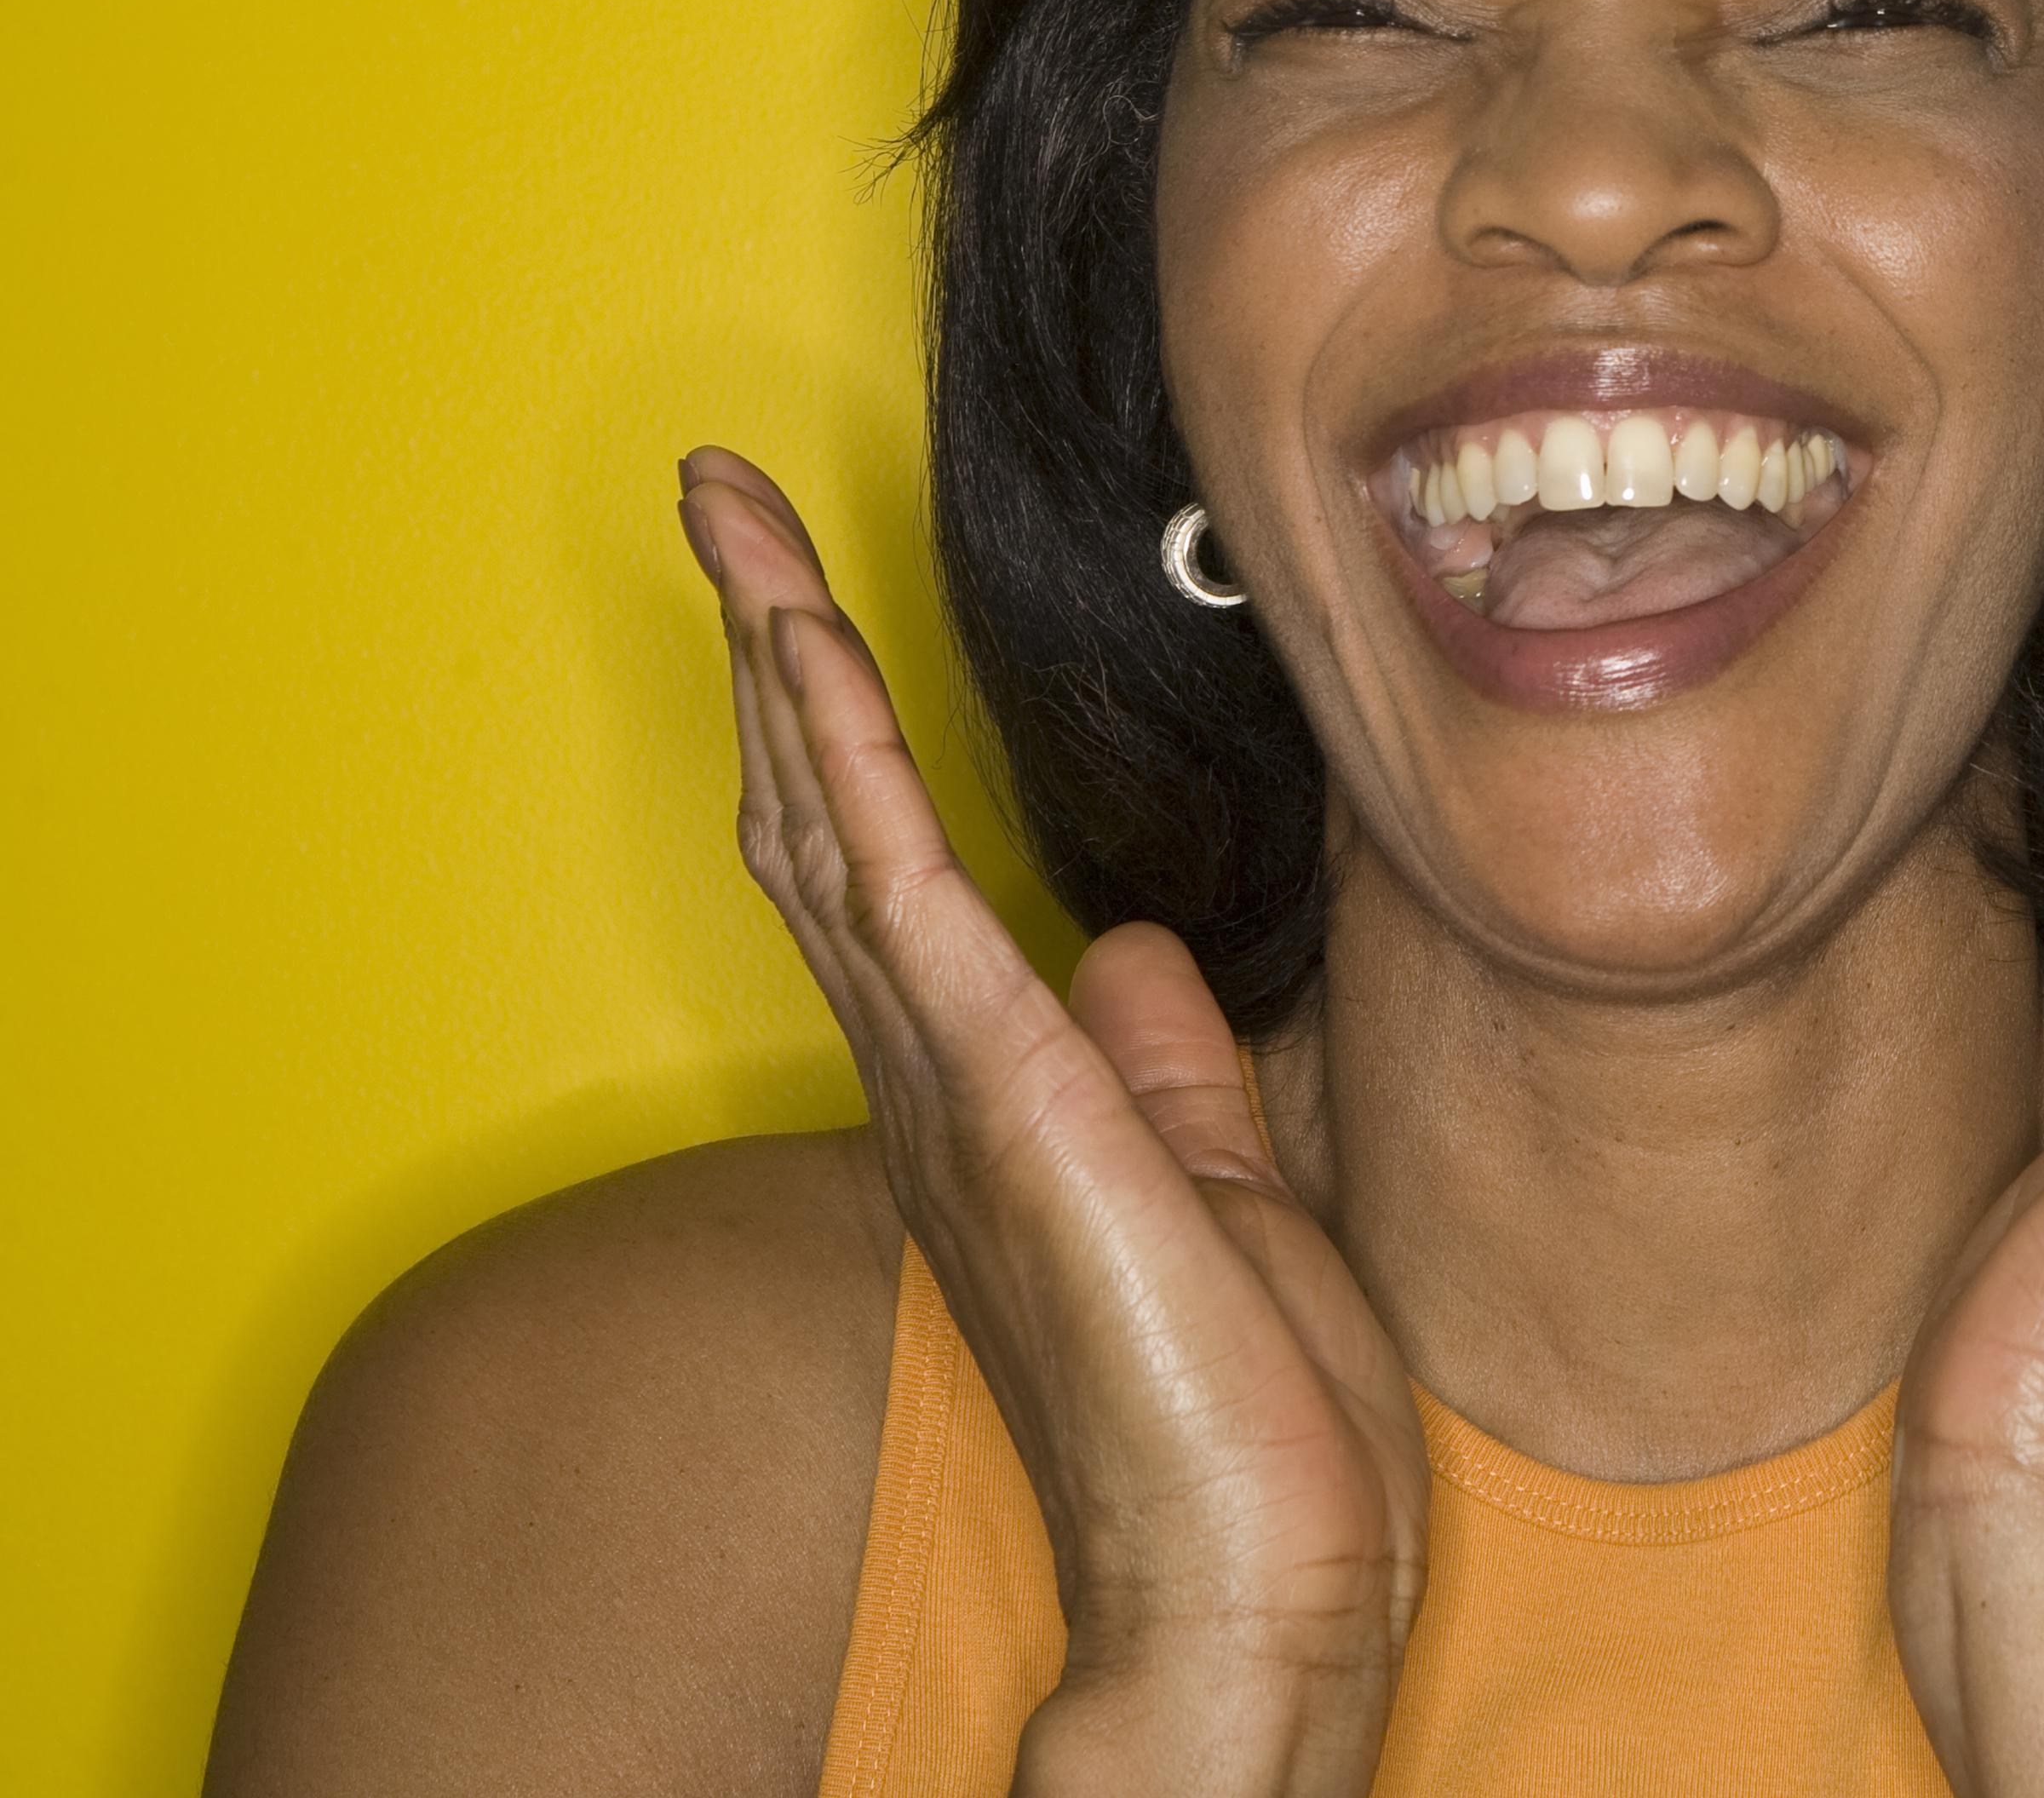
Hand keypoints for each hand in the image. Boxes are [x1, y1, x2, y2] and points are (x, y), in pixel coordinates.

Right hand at [677, 451, 1422, 1797]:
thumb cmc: (1245, 1438)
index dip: (844, 742)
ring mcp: (958, 1084)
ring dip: (781, 657)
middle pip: (824, 827)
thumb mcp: (1232, 1206)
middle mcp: (941, 1085)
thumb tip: (1137, 955)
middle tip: (729, 516)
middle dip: (773, 657)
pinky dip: (845, 753)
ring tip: (734, 522)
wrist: (1246, 1596)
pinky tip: (801, 647)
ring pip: (837, 824)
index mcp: (998, 1105)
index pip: (896, 882)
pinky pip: (901, 885)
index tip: (812, 620)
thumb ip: (1172, 1077)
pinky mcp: (1004, 1093)